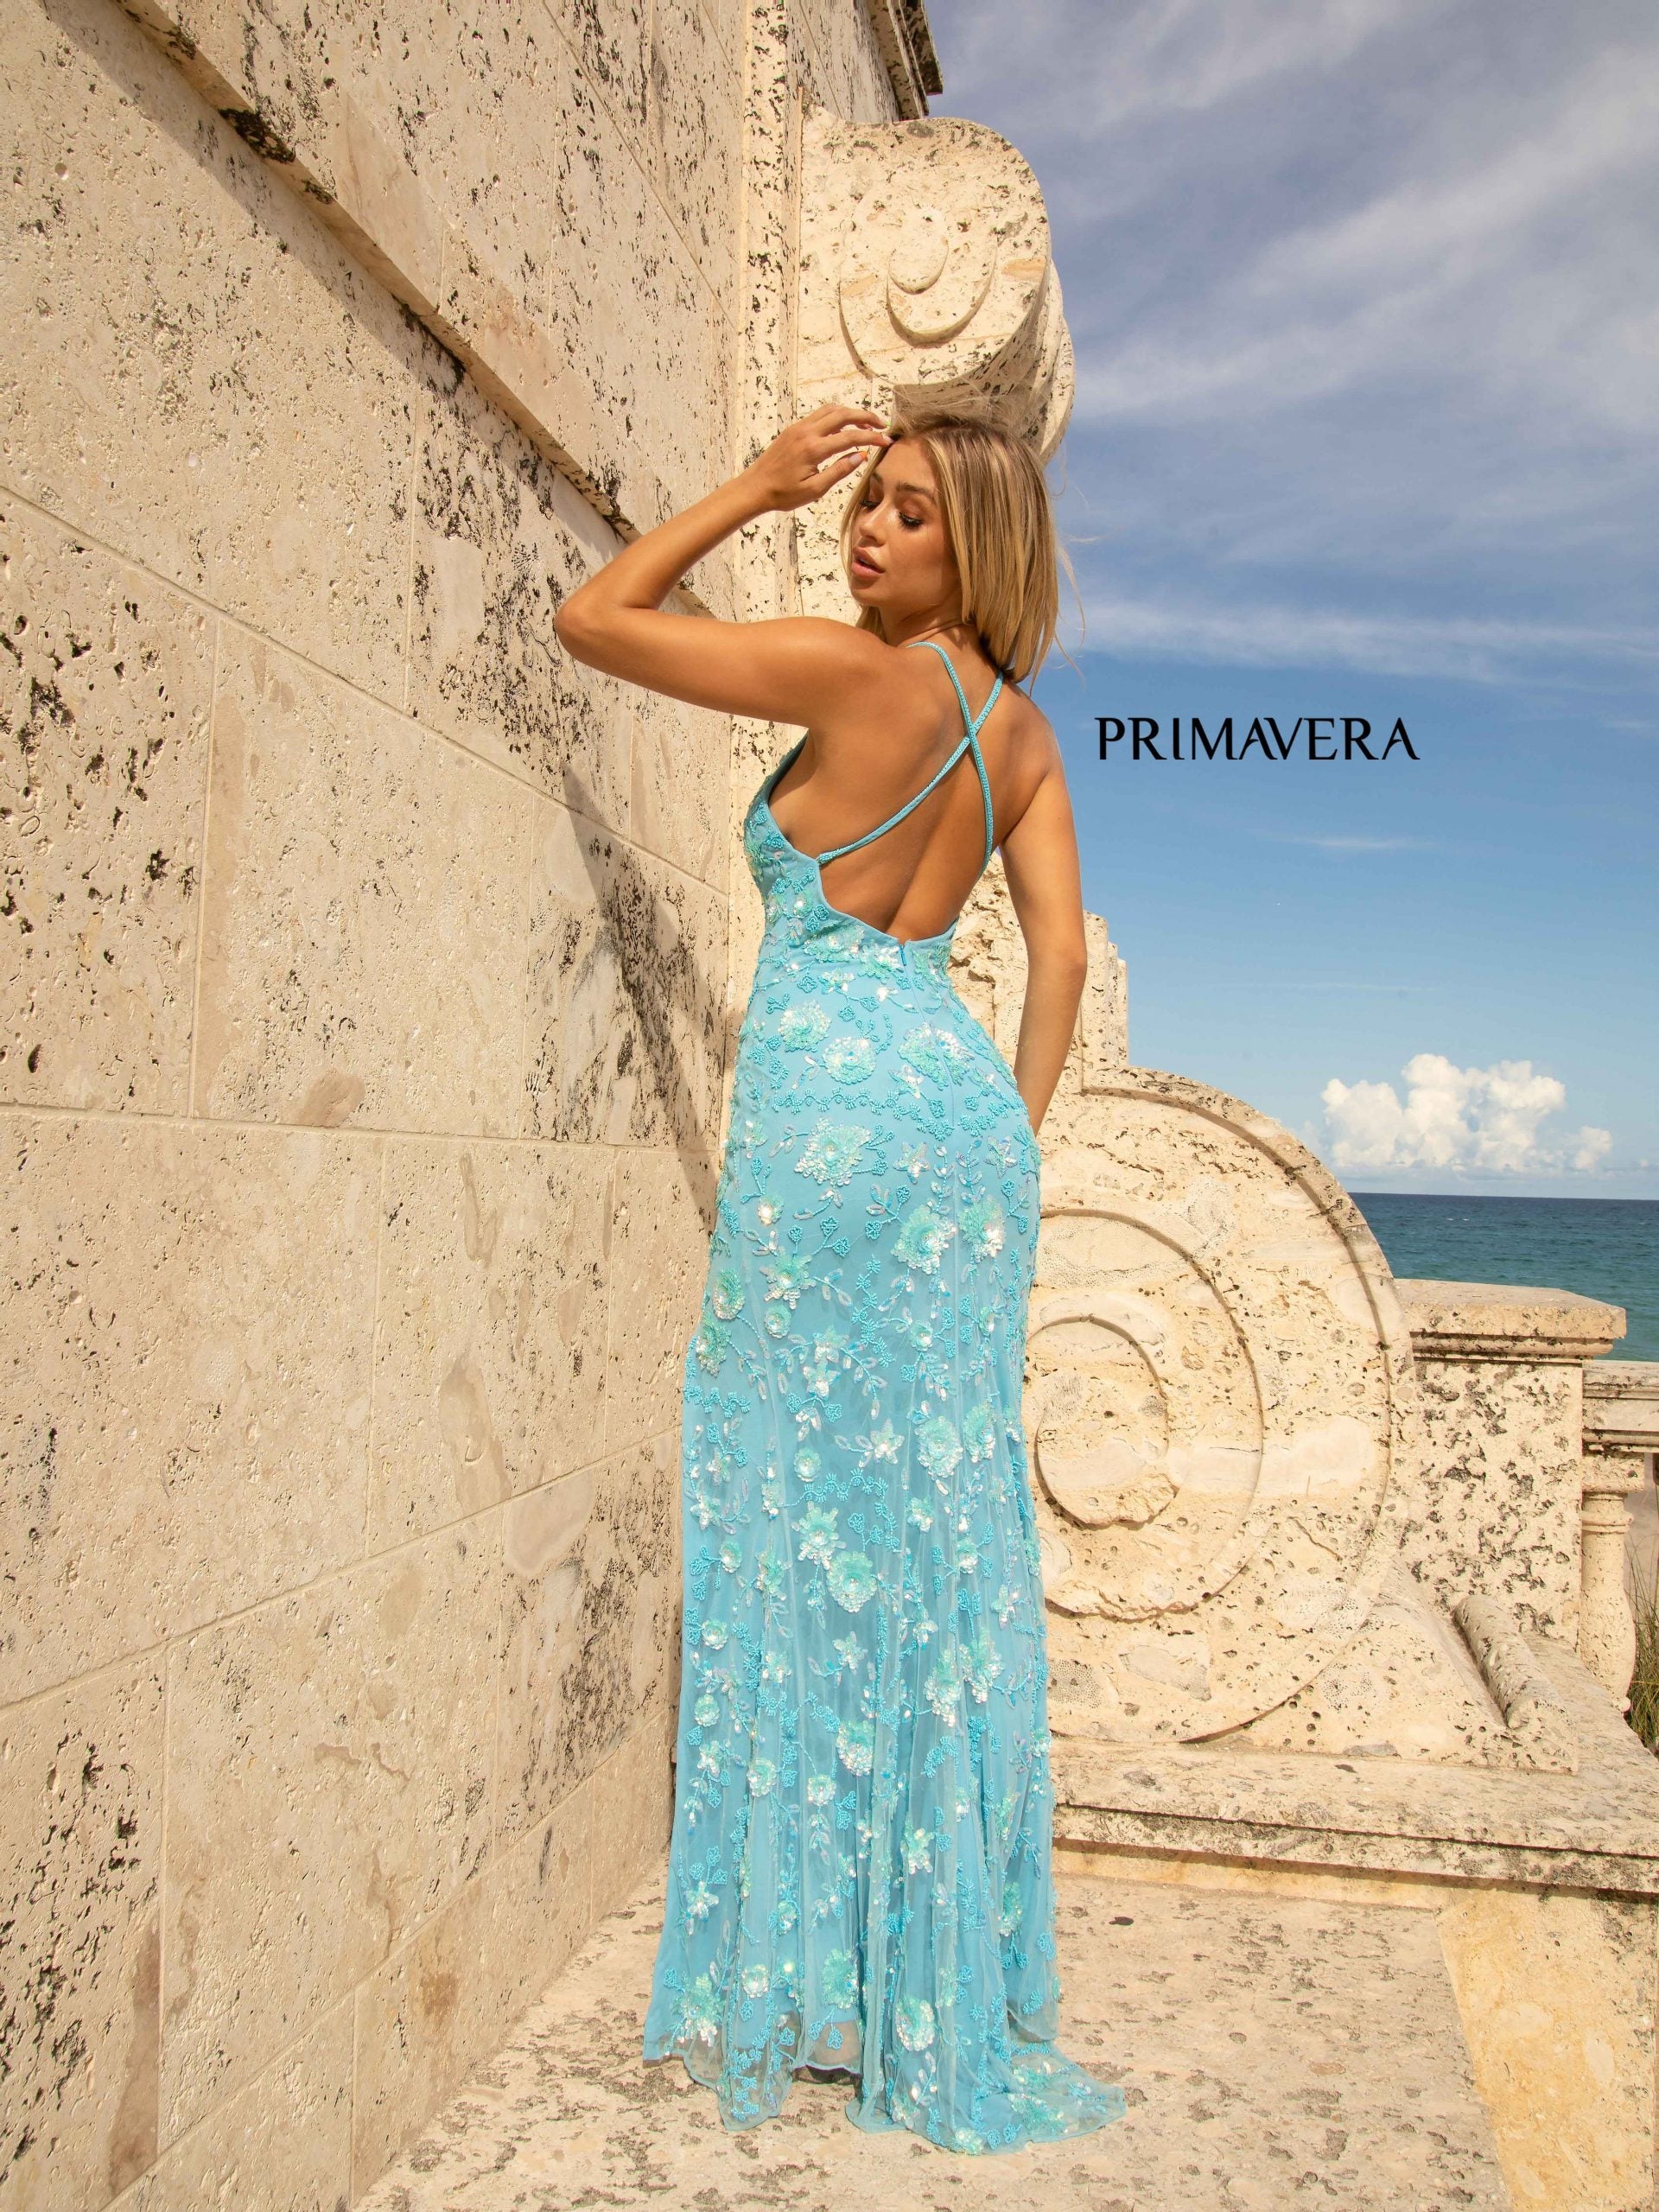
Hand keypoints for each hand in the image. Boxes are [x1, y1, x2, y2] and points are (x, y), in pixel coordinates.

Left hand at [741, 402, 891, 512]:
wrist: (755, 487)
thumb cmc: (783, 494)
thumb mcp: (814, 490)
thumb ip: (839, 471)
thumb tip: (860, 457)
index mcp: (813, 449)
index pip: (850, 437)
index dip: (871, 437)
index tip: (886, 441)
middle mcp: (806, 432)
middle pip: (843, 414)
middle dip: (865, 417)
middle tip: (881, 425)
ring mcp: (799, 427)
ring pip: (831, 410)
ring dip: (851, 413)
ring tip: (866, 423)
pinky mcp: (794, 428)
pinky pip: (819, 415)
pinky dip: (836, 416)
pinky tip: (844, 427)